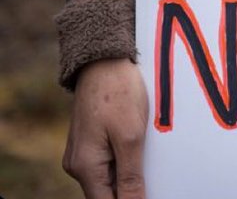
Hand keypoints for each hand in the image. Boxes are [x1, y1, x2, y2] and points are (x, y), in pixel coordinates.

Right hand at [63, 58, 148, 198]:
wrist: (103, 58)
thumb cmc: (117, 92)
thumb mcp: (130, 136)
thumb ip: (130, 177)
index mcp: (85, 167)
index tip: (151, 192)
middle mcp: (77, 165)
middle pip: (106, 193)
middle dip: (130, 187)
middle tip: (152, 167)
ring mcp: (81, 152)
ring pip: (108, 177)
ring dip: (128, 171)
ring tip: (147, 150)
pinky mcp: (89, 140)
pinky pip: (107, 160)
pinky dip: (124, 157)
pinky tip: (138, 142)